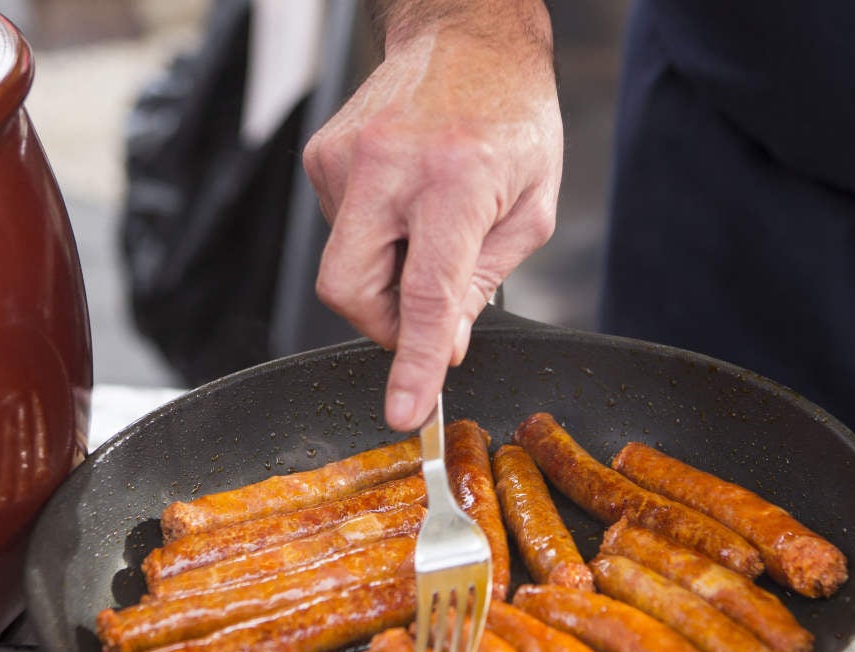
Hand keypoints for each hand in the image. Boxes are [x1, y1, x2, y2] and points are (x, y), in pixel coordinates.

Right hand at [302, 1, 562, 430]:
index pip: (425, 293)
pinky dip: (372, 237)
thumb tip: (444, 343)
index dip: (413, 361)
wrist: (466, 36)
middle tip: (422, 314)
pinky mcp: (322, 154)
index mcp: (457, 178)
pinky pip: (339, 230)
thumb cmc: (511, 115)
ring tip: (428, 221)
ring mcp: (346, 157)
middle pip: (350, 289)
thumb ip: (485, 281)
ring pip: (343, 265)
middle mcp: (390, 164)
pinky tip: (404, 200)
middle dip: (382, 323)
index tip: (405, 410)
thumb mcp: (532, 207)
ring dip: (385, 271)